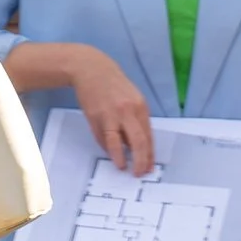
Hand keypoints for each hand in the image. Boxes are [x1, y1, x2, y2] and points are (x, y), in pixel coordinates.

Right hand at [68, 47, 155, 174]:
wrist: (91, 68)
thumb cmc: (113, 84)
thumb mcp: (130, 98)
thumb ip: (135, 119)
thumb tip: (135, 145)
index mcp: (140, 106)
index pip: (149, 135)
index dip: (150, 154)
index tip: (150, 167)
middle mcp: (128, 110)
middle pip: (139, 141)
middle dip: (141, 161)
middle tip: (139, 173)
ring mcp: (112, 114)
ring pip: (120, 143)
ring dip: (122, 159)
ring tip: (124, 168)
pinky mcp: (97, 116)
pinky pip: (104, 138)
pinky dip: (108, 149)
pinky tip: (112, 155)